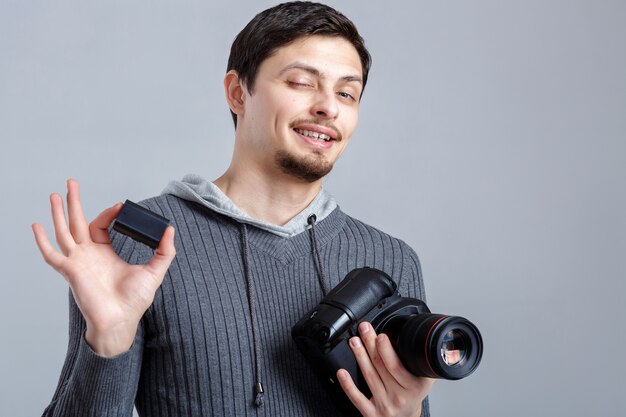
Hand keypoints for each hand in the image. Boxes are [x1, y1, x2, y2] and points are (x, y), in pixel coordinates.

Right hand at [32, 179, 175, 356]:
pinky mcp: (70, 271)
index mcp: (105, 253)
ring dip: (58, 213)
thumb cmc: (134, 301)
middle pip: (77, 222)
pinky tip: (37, 226)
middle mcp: (89, 255)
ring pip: (64, 232)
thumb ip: (164, 251)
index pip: (100, 225)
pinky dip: (43, 241)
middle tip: (71, 182)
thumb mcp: (155, 271)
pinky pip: (52, 255)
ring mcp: (78, 262)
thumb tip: (170, 230)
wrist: (122, 320)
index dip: (108, 213)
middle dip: (74, 202)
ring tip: (55, 194)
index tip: (121, 206)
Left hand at [337, 322, 435, 416]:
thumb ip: (418, 361)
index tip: (380, 335)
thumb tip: (407, 335)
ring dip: (360, 356)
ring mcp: (384, 405)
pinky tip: (341, 372)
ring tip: (354, 341)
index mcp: (413, 386)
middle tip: (364, 329)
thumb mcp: (423, 378)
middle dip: (370, 344)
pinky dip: (348, 385)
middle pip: (380, 366)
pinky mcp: (371, 414)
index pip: (397, 366)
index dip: (386, 349)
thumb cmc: (412, 395)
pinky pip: (357, 398)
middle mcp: (399, 396)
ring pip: (369, 377)